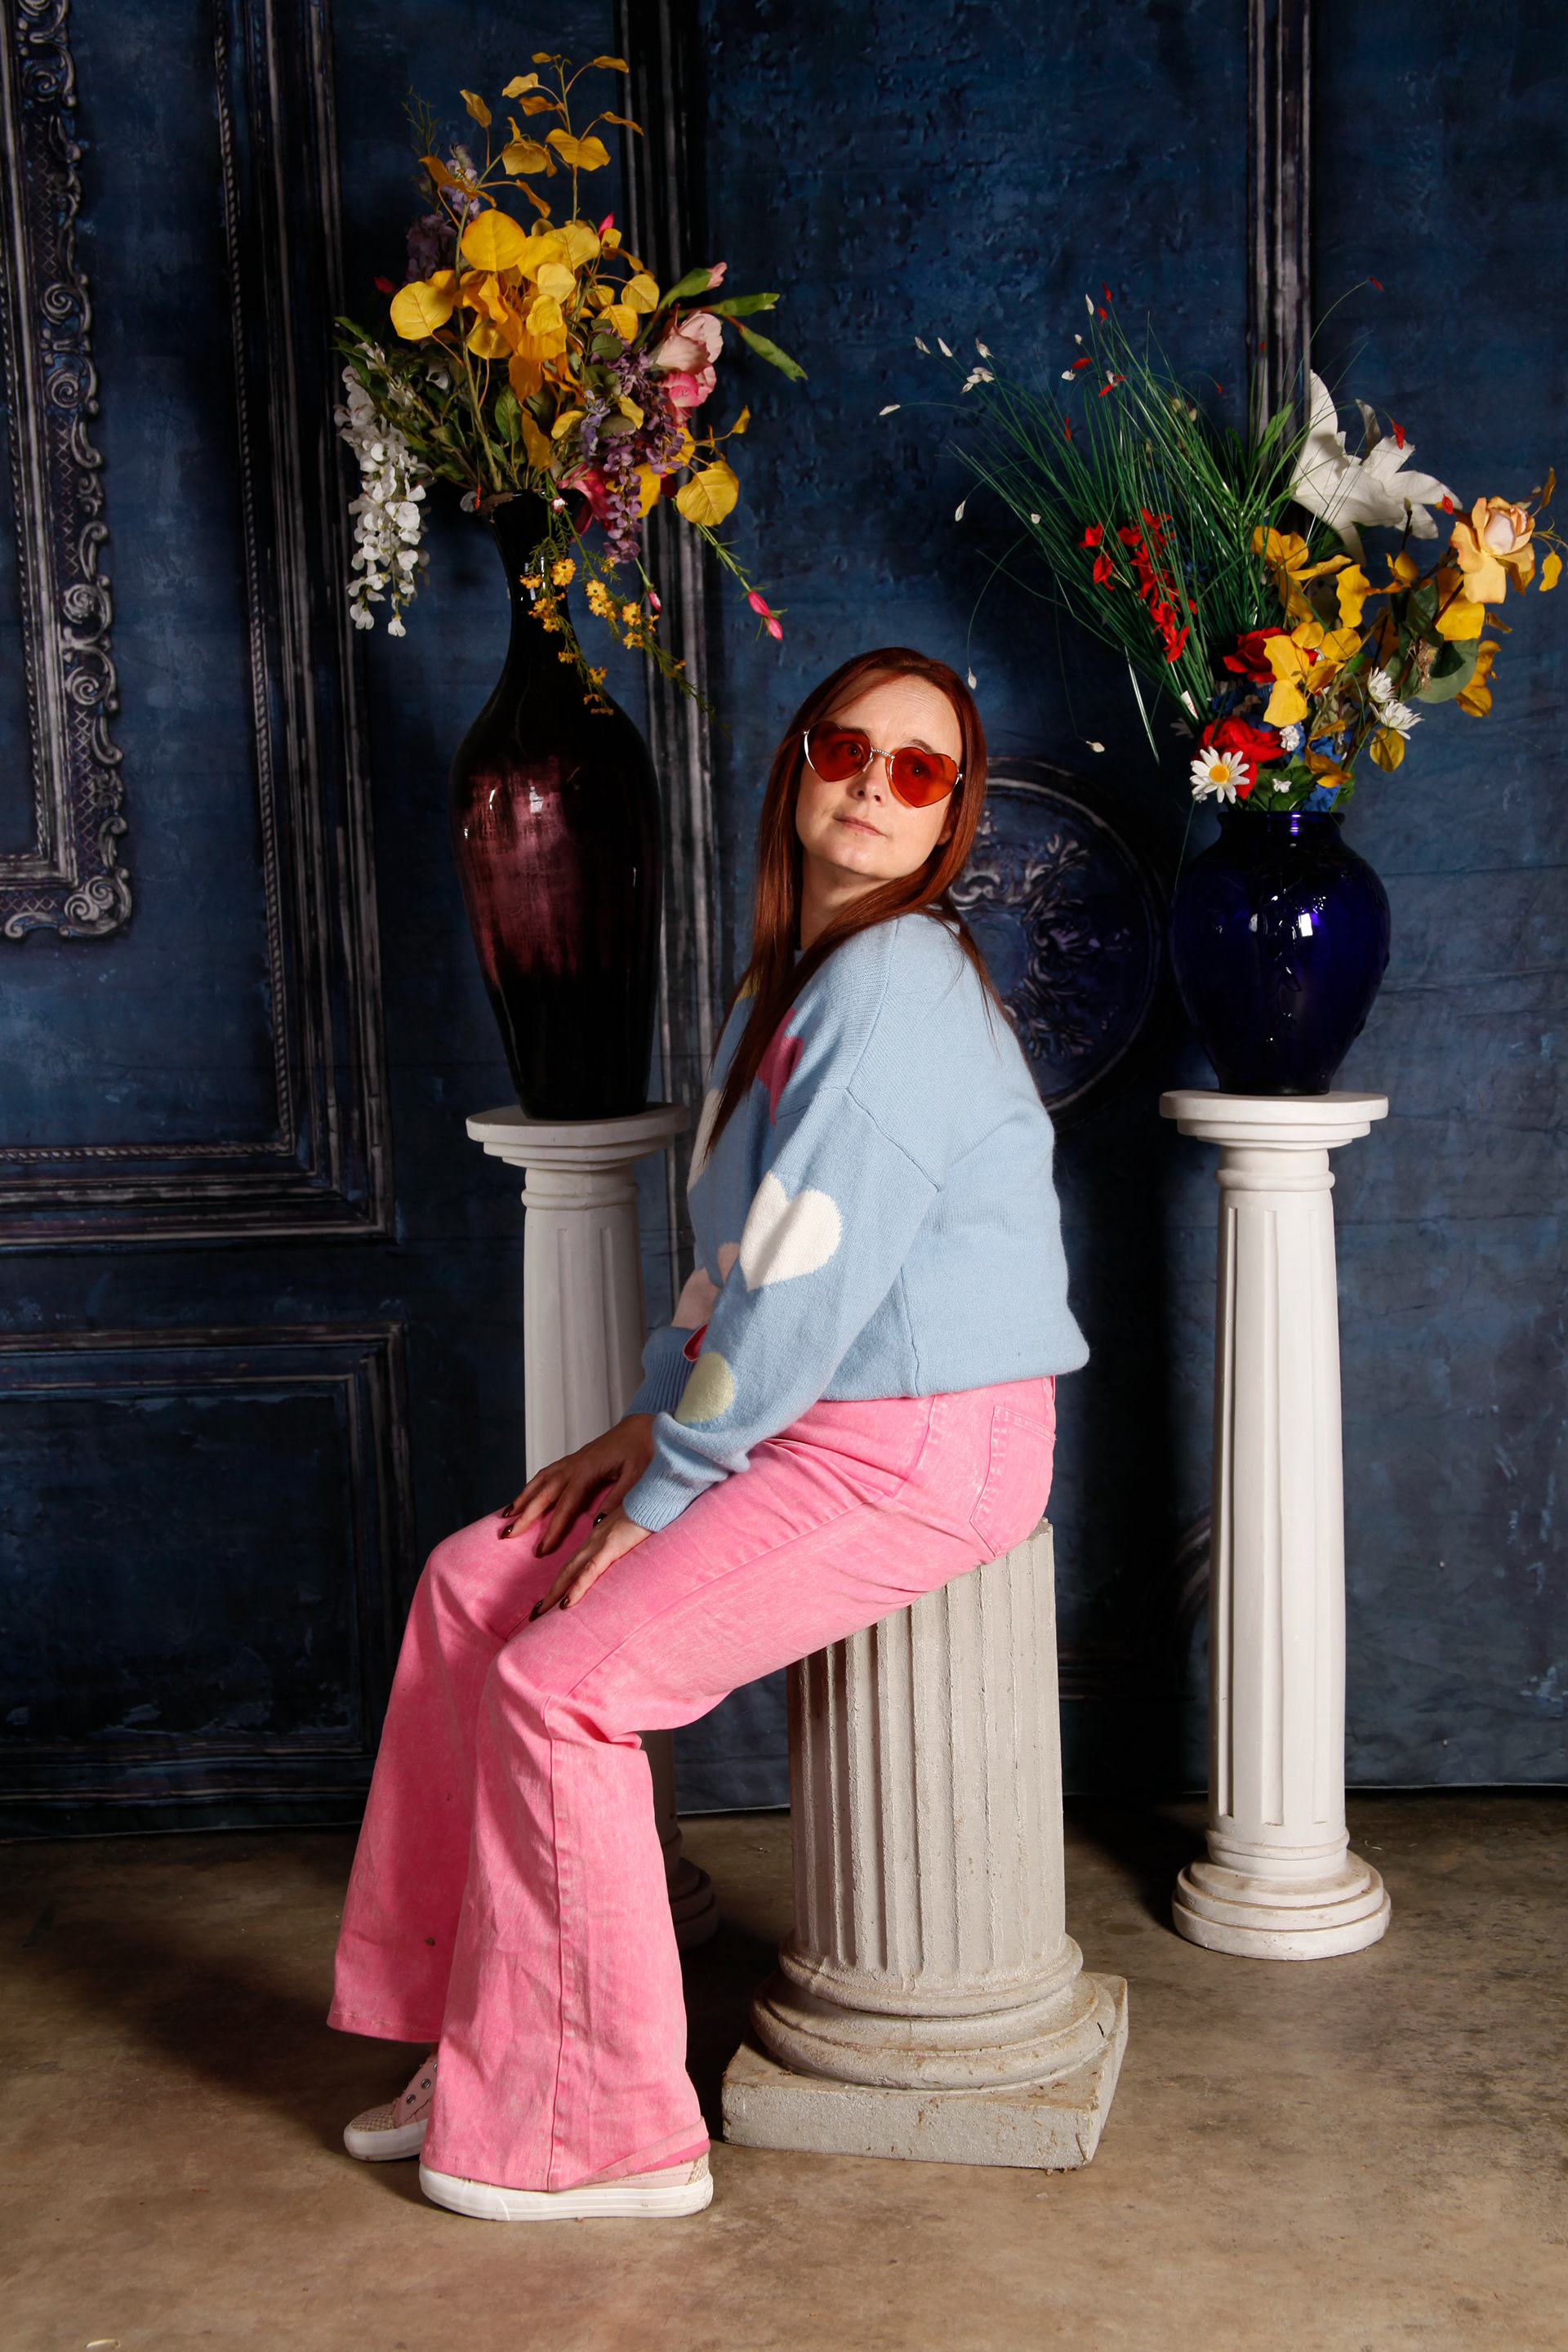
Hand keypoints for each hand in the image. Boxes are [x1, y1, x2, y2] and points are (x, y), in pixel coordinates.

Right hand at [499, 1414, 655, 1554]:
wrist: (645, 1423)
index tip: (542, 1549)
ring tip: (506, 1517)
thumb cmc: (644, 1447)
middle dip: (524, 1515)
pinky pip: (547, 1473)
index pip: (565, 1504)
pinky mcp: (575, 1459)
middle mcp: (574, 1464)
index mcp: (588, 1469)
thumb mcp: (637, 1475)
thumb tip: (597, 1526)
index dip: (552, 1528)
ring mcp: (573, 1460)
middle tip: (507, 1536)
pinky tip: (526, 1495)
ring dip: (522, 1498)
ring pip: (540, 1481)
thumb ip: (618, 1499)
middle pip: (543, 1493)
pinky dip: (532, 1486)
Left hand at [530, 1504, 652, 1614]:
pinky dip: (576, 1588)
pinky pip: (591, 1571)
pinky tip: (565, 1604)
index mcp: (600, 1533)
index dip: (562, 1580)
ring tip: (539, 1613)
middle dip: (551, 1592)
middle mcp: (595, 1538)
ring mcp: (602, 1541)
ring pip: (571, 1572)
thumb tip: (625, 1550)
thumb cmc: (654, 1506)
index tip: (552, 1597)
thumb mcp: (638, 1526)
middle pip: (567, 1569)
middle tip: (535, 1613)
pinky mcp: (613, 1545)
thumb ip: (629, 1539)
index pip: (575, 1561)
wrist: (661, 1490)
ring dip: (554, 1594)